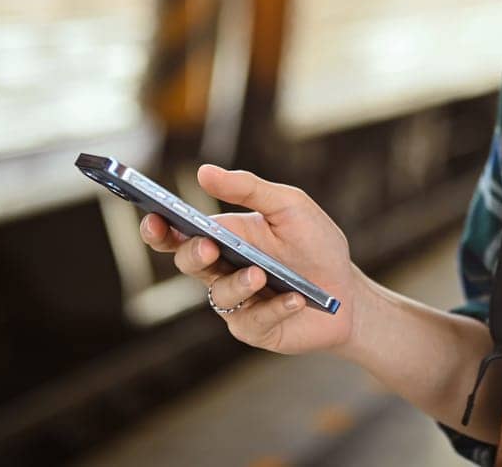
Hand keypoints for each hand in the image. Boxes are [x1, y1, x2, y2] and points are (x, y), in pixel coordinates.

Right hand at [139, 164, 359, 355]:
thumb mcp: (289, 206)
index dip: (159, 228)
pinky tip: (295, 299)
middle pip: (189, 263)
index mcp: (224, 237)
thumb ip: (249, 189)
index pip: (179, 233)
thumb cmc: (315, 244)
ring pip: (219, 295)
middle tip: (208, 246)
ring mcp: (237, 302)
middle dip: (193, 254)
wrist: (348, 291)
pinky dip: (274, 309)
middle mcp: (222, 270)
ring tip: (261, 274)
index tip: (152, 219)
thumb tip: (204, 172)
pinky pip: (253, 321)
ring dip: (239, 283)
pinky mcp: (256, 329)